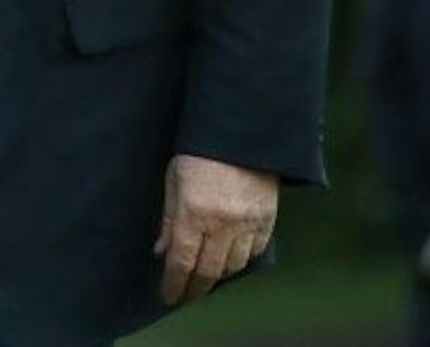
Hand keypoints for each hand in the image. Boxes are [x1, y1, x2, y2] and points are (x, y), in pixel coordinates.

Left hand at [153, 153, 277, 304]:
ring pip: (233, 266)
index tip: (169, 296)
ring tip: (207, 273)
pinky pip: (256, 251)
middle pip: (208, 271)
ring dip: (218, 273)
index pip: (182, 261)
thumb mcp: (174, 179)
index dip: (174, 283)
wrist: (242, 132)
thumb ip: (169, 219)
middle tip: (186, 294)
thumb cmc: (200, 152)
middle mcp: (223, 223)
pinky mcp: (267, 218)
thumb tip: (161, 251)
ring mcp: (248, 223)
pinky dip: (242, 258)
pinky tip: (231, 255)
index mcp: (194, 212)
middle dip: (195, 287)